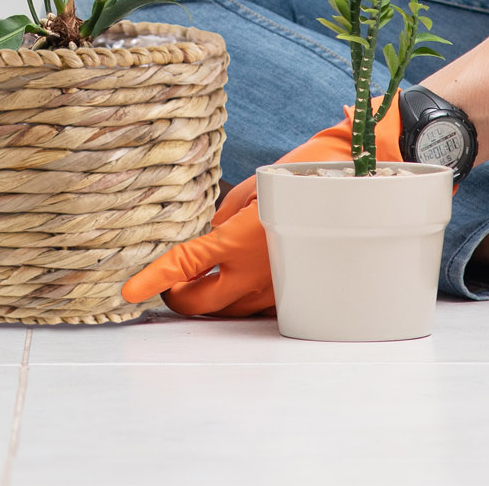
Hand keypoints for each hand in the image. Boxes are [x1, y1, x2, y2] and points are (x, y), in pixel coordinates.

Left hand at [120, 99, 403, 316]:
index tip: (128, 291)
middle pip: (200, 304)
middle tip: (167, 282)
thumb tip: (208, 237)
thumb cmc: (303, 177)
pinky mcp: (298, 294)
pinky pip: (257, 306)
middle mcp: (256, 273)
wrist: (360, 185)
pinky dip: (240, 296)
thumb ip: (224, 219)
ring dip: (209, 298)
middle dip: (177, 298)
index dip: (153, 279)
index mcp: (240, 240)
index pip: (184, 265)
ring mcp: (279, 288)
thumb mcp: (252, 190)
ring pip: (228, 311)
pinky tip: (237, 274)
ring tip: (199, 277)